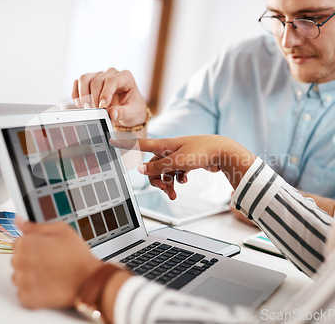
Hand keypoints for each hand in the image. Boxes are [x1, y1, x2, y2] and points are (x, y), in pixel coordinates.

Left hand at [11, 218, 101, 308]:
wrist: (88, 280)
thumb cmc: (77, 256)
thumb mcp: (61, 230)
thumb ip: (36, 226)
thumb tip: (19, 221)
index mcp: (25, 243)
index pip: (18, 244)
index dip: (34, 246)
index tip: (45, 250)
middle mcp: (20, 262)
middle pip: (18, 260)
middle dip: (31, 261)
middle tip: (51, 262)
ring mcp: (22, 281)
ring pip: (19, 277)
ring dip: (31, 276)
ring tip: (50, 274)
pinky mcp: (26, 298)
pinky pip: (23, 293)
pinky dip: (33, 291)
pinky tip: (47, 285)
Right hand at [72, 68, 147, 127]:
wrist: (129, 110)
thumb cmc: (132, 108)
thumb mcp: (132, 113)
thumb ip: (123, 113)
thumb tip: (112, 113)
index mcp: (125, 77)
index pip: (112, 81)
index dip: (105, 93)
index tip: (103, 106)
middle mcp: (112, 73)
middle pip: (97, 81)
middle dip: (94, 98)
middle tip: (96, 112)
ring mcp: (100, 76)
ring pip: (85, 78)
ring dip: (83, 95)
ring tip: (88, 108)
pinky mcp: (90, 81)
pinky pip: (78, 82)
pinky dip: (76, 93)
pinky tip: (79, 104)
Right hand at [111, 135, 255, 199]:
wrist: (224, 153)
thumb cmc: (202, 152)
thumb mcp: (177, 162)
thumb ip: (158, 167)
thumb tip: (139, 169)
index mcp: (163, 145)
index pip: (139, 144)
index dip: (124, 144)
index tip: (110, 140)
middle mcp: (168, 149)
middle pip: (152, 166)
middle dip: (156, 180)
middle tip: (165, 190)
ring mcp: (177, 155)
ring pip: (164, 172)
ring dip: (167, 184)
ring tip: (175, 193)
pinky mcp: (186, 161)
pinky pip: (174, 173)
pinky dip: (177, 179)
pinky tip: (185, 181)